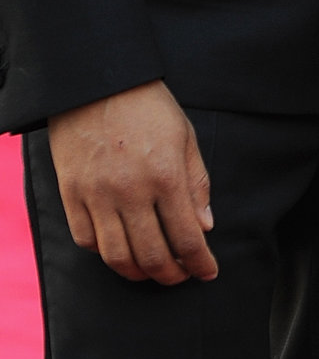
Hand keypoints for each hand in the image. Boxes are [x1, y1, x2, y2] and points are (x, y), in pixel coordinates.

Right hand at [48, 80, 216, 284]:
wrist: (97, 82)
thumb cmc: (148, 106)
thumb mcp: (185, 137)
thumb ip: (197, 184)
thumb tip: (205, 226)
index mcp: (166, 176)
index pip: (188, 237)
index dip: (200, 263)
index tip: (208, 273)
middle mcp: (131, 191)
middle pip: (152, 255)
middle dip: (171, 275)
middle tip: (181, 276)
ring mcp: (97, 195)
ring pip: (117, 256)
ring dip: (138, 272)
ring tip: (152, 271)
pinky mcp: (70, 193)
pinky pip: (86, 240)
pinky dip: (104, 253)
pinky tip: (120, 250)